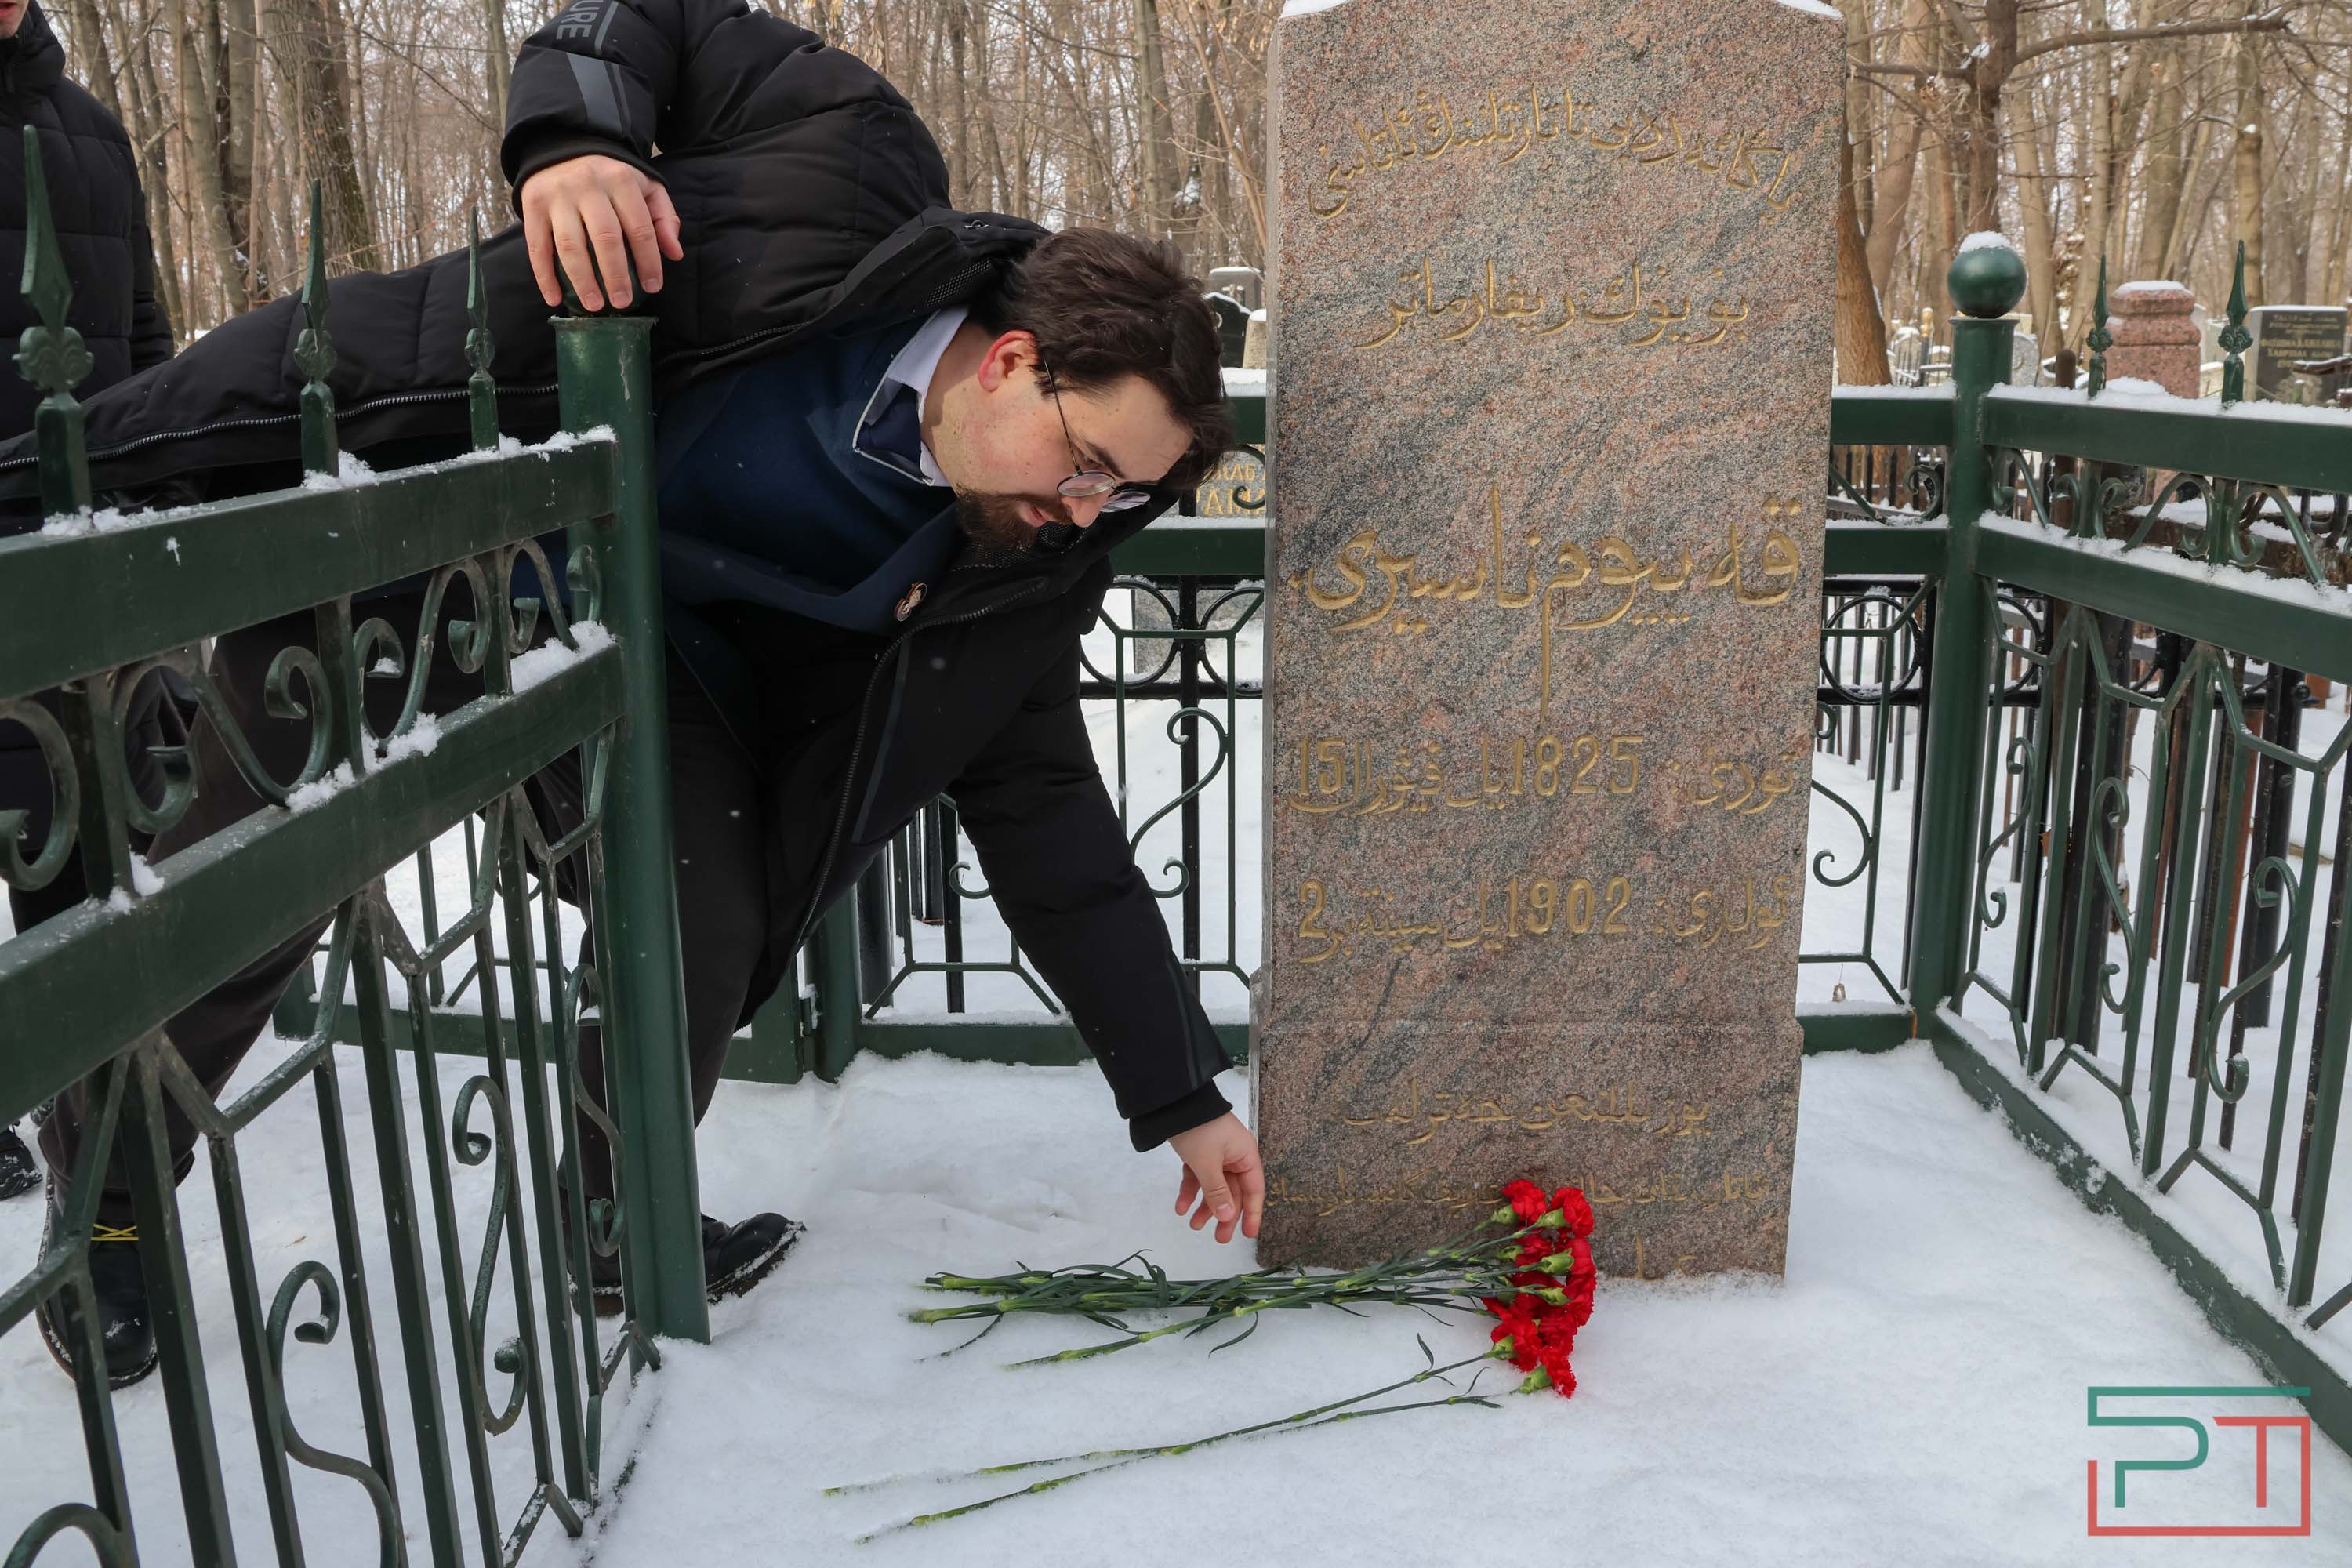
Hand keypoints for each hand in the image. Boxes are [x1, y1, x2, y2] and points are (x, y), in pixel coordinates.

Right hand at [517, 153, 683, 311]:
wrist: (563, 144)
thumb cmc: (611, 176)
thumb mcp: (644, 186)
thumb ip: (663, 217)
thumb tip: (675, 254)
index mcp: (620, 180)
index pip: (640, 227)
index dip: (649, 261)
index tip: (653, 286)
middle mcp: (588, 186)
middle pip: (605, 238)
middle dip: (616, 276)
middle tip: (623, 302)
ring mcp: (557, 196)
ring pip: (570, 245)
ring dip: (583, 281)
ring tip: (595, 305)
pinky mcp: (532, 205)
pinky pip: (537, 246)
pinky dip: (544, 276)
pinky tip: (554, 298)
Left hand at [1168, 1112, 1263, 1244]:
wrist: (1173, 1103)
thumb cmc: (1199, 1131)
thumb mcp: (1208, 1164)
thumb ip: (1217, 1192)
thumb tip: (1227, 1218)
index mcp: (1246, 1156)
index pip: (1254, 1190)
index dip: (1252, 1213)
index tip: (1248, 1235)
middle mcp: (1234, 1157)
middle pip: (1233, 1192)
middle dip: (1224, 1215)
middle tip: (1218, 1239)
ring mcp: (1216, 1155)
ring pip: (1214, 1187)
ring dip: (1204, 1206)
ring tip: (1192, 1225)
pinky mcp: (1199, 1153)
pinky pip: (1198, 1177)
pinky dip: (1190, 1191)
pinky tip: (1180, 1207)